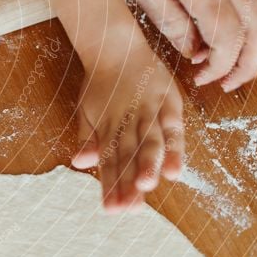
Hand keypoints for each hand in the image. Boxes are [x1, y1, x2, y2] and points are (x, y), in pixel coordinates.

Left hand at [72, 36, 183, 212]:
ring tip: (145, 189)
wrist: (114, 45)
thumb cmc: (98, 83)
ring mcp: (148, 111)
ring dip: (147, 166)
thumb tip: (80, 163)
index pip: (108, 162)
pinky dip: (174, 148)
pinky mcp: (168, 102)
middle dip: (127, 184)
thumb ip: (87, 137)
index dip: (110, 186)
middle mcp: (127, 122)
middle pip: (127, 157)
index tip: (111, 210)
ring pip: (148, 143)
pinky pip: (172, 127)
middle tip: (126, 210)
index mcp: (107, 127)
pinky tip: (175, 170)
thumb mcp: (86, 111)